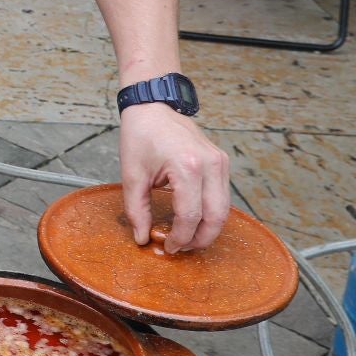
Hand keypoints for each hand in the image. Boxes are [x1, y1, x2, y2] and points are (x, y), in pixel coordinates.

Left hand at [119, 104, 230, 252]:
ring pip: (224, 208)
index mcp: (186, 166)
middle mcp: (210, 165)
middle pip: (216, 217)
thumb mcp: (132, 174)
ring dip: (208, 228)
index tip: (167, 246)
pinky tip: (194, 219)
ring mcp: (220, 162)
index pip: (190, 216)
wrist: (153, 108)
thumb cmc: (140, 136)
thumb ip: (136, 209)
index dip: (180, 237)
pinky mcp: (222, 161)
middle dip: (200, 239)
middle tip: (181, 248)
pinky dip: (211, 211)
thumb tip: (142, 238)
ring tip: (187, 237)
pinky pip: (223, 195)